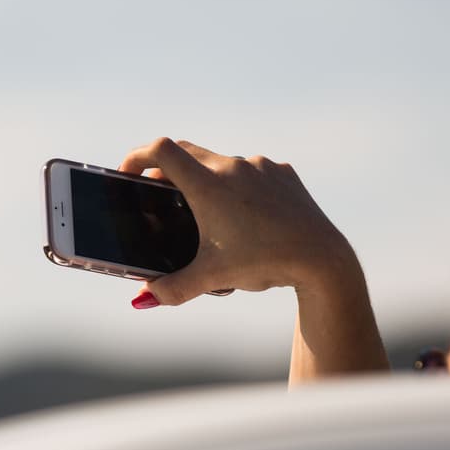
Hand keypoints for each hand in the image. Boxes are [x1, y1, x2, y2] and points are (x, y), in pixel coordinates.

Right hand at [118, 138, 353, 305]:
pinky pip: (253, 172)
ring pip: (221, 163)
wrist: (321, 258)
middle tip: (157, 192)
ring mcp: (260, 166)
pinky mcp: (283, 172)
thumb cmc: (264, 264)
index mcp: (208, 185)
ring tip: (208, 212)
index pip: (160, 150)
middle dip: (167, 169)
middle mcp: (232, 167)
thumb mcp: (213, 279)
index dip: (136, 155)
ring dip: (207, 180)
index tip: (127, 172)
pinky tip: (247, 214)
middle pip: (187, 152)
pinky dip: (241, 187)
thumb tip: (144, 298)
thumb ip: (173, 289)